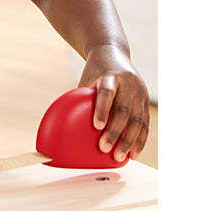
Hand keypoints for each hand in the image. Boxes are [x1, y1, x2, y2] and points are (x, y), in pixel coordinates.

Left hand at [80, 45, 149, 161]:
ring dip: (130, 140)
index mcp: (110, 76)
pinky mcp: (145, 99)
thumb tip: (64, 124)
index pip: (107, 92)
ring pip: (137, 118)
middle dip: (116, 131)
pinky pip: (145, 122)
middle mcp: (127, 83)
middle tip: (105, 149)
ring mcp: (139, 91)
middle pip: (123, 109)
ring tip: (121, 157)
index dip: (103, 109)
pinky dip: (140, 138)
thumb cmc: (94, 71)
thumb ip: (81, 98)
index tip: (96, 126)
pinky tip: (134, 153)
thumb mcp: (87, 79)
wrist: (113, 53)